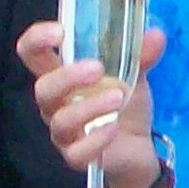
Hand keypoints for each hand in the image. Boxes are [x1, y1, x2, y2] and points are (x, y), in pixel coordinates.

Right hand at [19, 17, 168, 187]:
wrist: (138, 146)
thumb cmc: (123, 102)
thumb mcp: (134, 75)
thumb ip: (141, 55)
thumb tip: (156, 35)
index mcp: (62, 75)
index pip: (32, 53)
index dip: (37, 40)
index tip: (59, 31)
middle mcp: (56, 103)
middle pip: (43, 89)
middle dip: (67, 77)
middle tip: (97, 69)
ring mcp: (64, 132)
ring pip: (60, 121)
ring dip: (89, 107)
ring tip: (119, 97)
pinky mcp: (77, 156)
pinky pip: (75, 153)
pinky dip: (95, 140)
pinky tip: (114, 128)